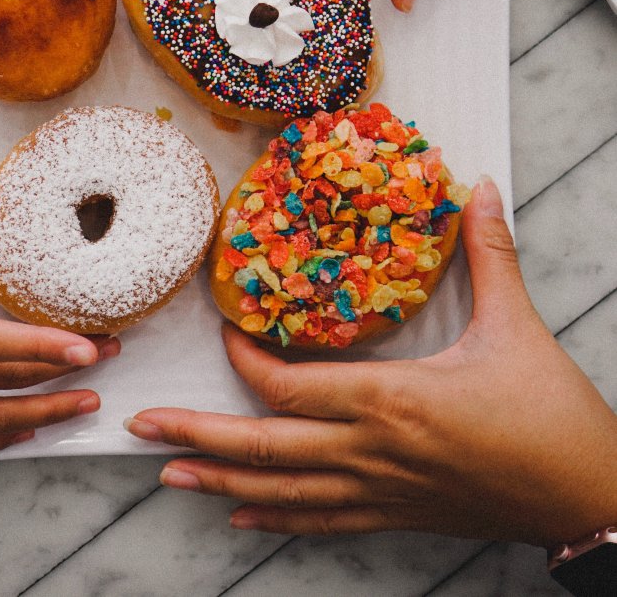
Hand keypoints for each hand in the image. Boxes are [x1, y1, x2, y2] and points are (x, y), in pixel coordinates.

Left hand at [126, 176, 616, 546]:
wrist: (589, 498)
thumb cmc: (552, 417)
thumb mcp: (518, 329)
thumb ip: (489, 257)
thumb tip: (480, 188)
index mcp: (388, 400)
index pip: (287, 387)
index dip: (243, 362)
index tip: (221, 333)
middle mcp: (367, 451)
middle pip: (261, 447)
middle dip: (193, 433)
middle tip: (139, 423)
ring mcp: (375, 491)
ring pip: (279, 493)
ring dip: (217, 482)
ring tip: (166, 472)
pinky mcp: (393, 516)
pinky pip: (319, 521)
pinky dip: (274, 518)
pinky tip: (238, 517)